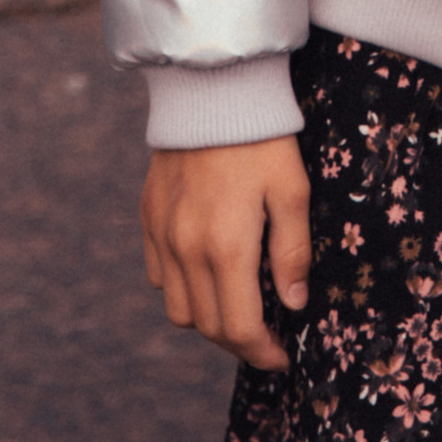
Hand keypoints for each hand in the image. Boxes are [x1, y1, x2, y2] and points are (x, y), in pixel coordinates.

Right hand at [141, 135, 310, 369]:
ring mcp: (162, 233)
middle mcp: (186, 248)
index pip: (239, 328)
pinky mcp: (148, 216)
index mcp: (226, 246)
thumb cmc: (261, 137)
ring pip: (178, 309)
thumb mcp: (292, 190)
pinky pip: (158, 275)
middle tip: (265, 335)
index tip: (281, 356)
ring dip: (207, 318)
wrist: (212, 85)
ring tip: (236, 302)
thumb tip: (293, 304)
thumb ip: (292, 252)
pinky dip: (181, 287)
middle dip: (238, 341)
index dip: (262, 353)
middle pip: (207, 326)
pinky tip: (206, 270)